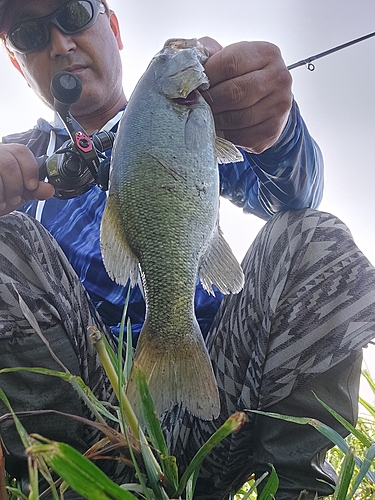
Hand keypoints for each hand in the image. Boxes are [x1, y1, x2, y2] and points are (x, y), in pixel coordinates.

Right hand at [0, 144, 54, 215]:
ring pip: (0, 168)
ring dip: (4, 191)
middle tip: (14, 199)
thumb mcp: (19, 194)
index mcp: (7, 153)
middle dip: (16, 185)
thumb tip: (50, 190)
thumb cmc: (1, 196)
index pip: (22, 151)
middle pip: (9, 162)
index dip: (30, 169)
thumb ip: (34, 191)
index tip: (32, 186)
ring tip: (2, 202)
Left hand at [199, 37, 292, 152]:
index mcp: (267, 53)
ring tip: (202, 117)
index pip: (230, 63)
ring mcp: (279, 105)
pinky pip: (242, 136)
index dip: (206, 76)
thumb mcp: (229, 57)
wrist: (267, 101)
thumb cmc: (241, 76)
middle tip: (194, 104)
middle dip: (209, 101)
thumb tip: (189, 63)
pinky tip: (217, 129)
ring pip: (237, 117)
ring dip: (215, 120)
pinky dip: (225, 135)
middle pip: (234, 92)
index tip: (192, 85)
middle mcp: (279, 78)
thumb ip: (209, 54)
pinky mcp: (273, 130)